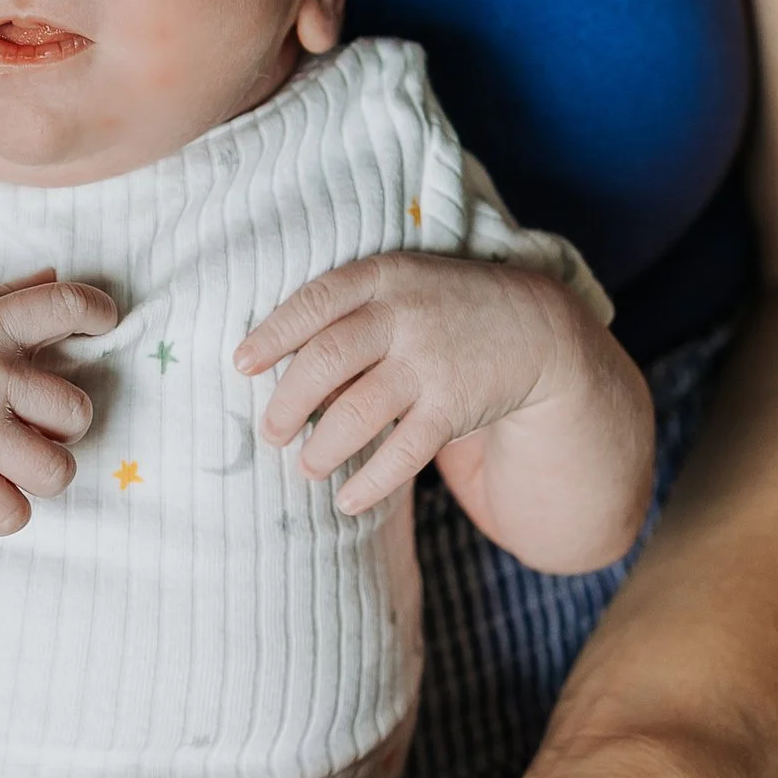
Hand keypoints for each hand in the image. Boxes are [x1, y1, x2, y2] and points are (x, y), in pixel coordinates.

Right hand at [0, 273, 117, 534]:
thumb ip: (3, 298)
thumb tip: (53, 276)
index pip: (67, 305)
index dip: (97, 313)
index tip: (101, 325)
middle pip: (77, 411)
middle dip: (64, 426)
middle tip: (33, 425)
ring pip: (57, 470)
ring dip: (43, 473)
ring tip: (15, 464)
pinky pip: (13, 514)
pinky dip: (4, 513)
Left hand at [237, 255, 607, 516]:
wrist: (536, 328)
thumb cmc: (442, 310)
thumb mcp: (400, 289)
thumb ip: (348, 316)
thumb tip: (279, 372)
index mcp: (383, 277)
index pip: (314, 302)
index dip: (272, 335)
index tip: (241, 366)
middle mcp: (405, 315)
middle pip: (327, 359)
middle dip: (288, 402)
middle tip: (271, 432)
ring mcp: (432, 362)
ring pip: (359, 411)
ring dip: (323, 448)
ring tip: (305, 467)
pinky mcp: (455, 406)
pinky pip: (403, 452)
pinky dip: (371, 482)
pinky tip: (348, 500)